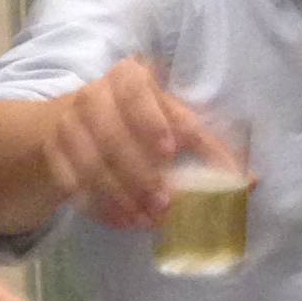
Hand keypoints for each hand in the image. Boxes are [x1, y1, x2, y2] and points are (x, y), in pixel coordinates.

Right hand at [45, 59, 221, 230]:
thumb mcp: (168, 121)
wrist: (62, 128)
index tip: (169, 151)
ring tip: (145, 220)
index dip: (153, 121)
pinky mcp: (52, 152)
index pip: (140, 93)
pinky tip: (122, 222)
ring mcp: (68, 123)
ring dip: (121, 196)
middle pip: (114, 135)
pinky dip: (99, 206)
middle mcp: (95, 95)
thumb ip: (205, 147)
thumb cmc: (132, 123)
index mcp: (129, 78)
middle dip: (140, 174)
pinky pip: (73, 182)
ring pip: (92, 163)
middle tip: (164, 205)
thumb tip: (249, 181)